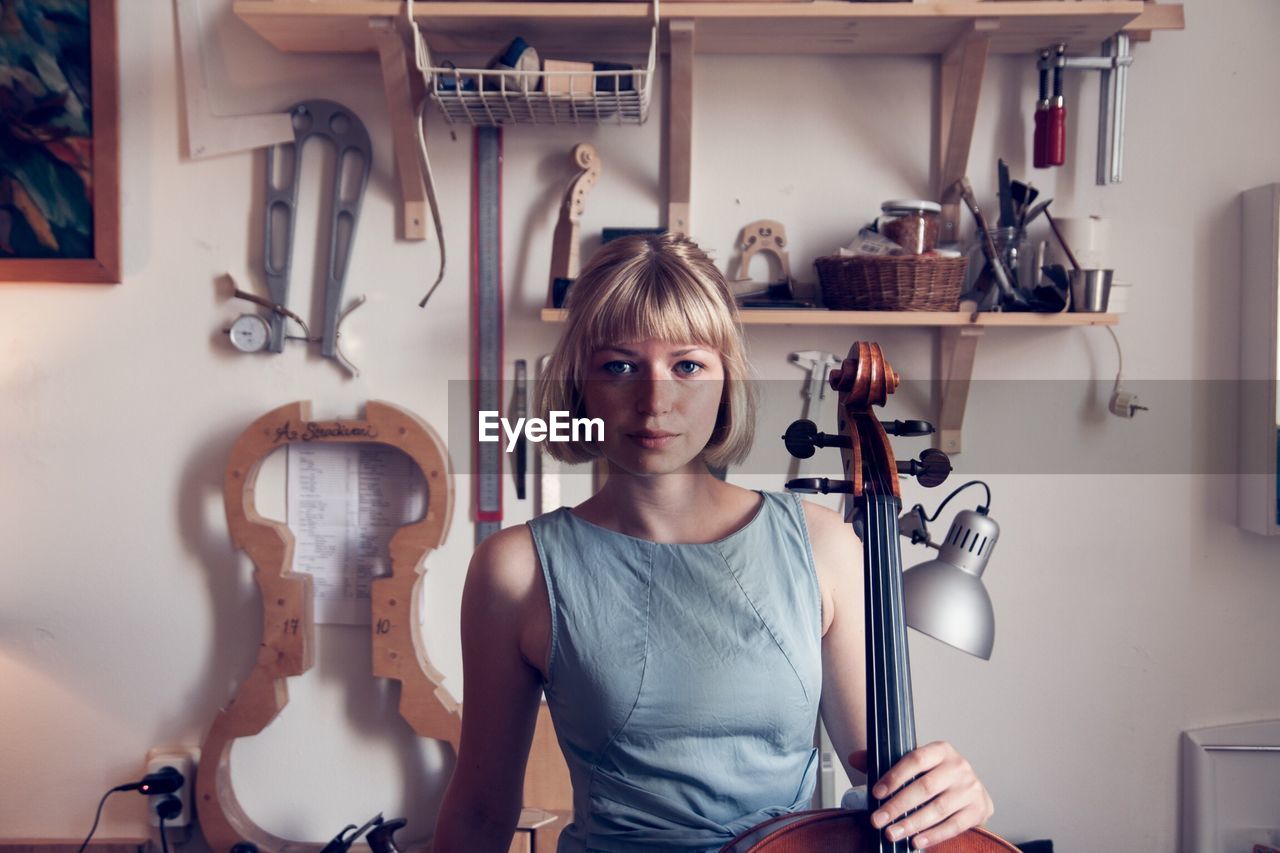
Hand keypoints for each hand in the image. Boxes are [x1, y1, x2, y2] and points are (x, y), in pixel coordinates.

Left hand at [847, 741, 992, 849]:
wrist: (969, 789)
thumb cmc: (934, 776)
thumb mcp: (913, 765)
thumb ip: (884, 762)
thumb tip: (854, 758)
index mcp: (941, 750)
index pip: (915, 759)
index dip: (894, 776)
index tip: (875, 793)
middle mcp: (959, 767)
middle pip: (925, 787)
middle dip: (898, 805)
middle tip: (877, 820)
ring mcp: (971, 788)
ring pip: (938, 808)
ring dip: (912, 823)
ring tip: (891, 833)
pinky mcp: (979, 809)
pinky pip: (954, 826)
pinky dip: (933, 835)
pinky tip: (916, 841)